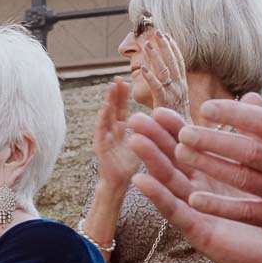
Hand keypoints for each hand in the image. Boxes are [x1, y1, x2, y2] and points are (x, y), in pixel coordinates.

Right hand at [93, 75, 140, 189]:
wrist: (118, 184)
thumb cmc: (128, 166)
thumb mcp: (141, 145)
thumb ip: (147, 133)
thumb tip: (162, 119)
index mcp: (120, 130)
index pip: (122, 109)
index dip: (123, 96)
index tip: (126, 81)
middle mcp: (111, 132)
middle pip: (114, 109)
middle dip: (115, 94)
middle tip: (118, 78)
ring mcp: (104, 139)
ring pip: (106, 117)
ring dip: (108, 102)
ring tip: (111, 88)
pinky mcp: (100, 148)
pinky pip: (100, 131)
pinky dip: (102, 119)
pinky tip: (105, 109)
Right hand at [127, 104, 261, 262]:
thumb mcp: (258, 165)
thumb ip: (253, 132)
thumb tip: (256, 96)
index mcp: (208, 171)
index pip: (187, 144)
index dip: (172, 127)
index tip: (158, 109)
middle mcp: (196, 188)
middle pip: (171, 159)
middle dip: (153, 139)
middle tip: (134, 120)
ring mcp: (194, 209)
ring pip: (169, 181)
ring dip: (150, 161)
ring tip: (135, 142)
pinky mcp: (197, 231)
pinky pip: (175, 211)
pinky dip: (158, 196)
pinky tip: (142, 181)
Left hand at [136, 28, 189, 119]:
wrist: (182, 141)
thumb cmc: (176, 123)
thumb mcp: (175, 102)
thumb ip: (169, 89)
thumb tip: (162, 78)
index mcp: (183, 87)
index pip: (179, 63)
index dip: (174, 49)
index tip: (168, 36)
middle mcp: (180, 88)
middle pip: (173, 63)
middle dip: (165, 47)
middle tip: (157, 32)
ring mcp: (174, 96)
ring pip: (165, 72)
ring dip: (155, 57)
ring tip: (146, 45)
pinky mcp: (164, 104)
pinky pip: (157, 88)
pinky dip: (150, 77)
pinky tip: (142, 69)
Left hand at [174, 73, 261, 246]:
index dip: (237, 114)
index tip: (206, 107)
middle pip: (251, 151)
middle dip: (214, 140)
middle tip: (183, 132)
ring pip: (244, 178)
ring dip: (210, 166)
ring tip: (181, 154)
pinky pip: (246, 212)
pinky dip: (220, 207)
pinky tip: (194, 199)